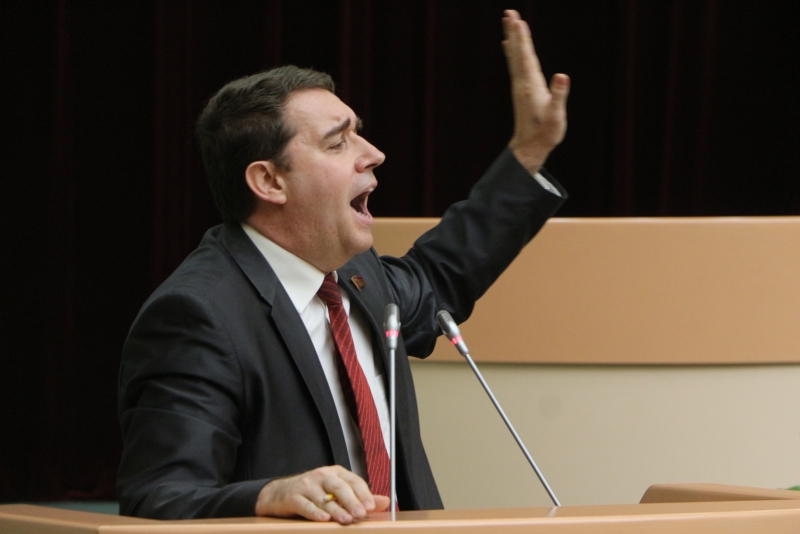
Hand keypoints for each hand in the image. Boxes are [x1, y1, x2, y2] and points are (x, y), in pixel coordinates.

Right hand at [255, 465, 389, 523]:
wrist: (279, 493)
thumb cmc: (312, 492)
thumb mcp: (336, 491)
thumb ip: (360, 497)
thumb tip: (384, 502)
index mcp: (335, 473)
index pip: (353, 481)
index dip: (363, 494)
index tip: (371, 507)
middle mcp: (322, 476)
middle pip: (340, 488)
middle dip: (352, 502)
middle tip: (360, 514)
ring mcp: (307, 485)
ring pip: (324, 498)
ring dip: (337, 510)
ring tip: (346, 520)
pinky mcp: (294, 497)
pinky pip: (306, 505)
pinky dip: (315, 513)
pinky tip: (324, 519)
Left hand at [502, 10, 569, 173]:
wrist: (530, 147)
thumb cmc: (545, 133)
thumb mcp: (556, 116)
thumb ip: (559, 96)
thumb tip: (562, 76)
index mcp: (530, 86)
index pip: (525, 56)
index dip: (522, 38)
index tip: (517, 20)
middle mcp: (522, 83)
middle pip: (517, 52)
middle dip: (514, 32)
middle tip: (509, 13)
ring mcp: (520, 85)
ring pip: (515, 57)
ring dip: (512, 38)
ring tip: (509, 22)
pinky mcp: (521, 89)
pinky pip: (515, 65)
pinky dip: (513, 52)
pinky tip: (508, 45)